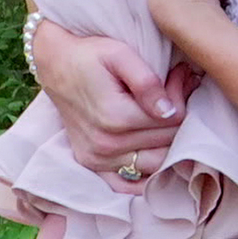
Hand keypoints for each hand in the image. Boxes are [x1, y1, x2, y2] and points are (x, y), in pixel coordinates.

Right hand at [32, 20, 194, 191]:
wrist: (56, 63)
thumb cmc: (90, 55)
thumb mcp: (119, 54)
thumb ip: (147, 82)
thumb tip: (171, 111)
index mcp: (115, 117)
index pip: (172, 119)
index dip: (181, 95)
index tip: (179, 76)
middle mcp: (106, 145)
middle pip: (167, 142)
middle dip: (179, 115)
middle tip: (176, 89)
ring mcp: (97, 159)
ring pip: (156, 163)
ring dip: (168, 141)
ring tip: (164, 113)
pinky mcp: (92, 164)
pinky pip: (127, 184)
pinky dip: (146, 174)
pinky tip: (154, 152)